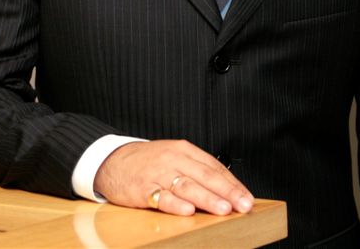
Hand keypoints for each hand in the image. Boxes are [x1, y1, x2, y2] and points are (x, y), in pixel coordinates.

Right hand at [93, 140, 253, 215]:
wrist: (111, 161)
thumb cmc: (148, 161)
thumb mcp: (173, 157)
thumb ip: (196, 169)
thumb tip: (226, 188)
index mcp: (183, 150)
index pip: (214, 167)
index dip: (233, 183)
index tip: (247, 197)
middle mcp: (173, 159)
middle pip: (204, 176)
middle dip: (227, 192)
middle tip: (243, 204)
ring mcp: (157, 173)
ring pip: (187, 186)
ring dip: (207, 198)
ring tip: (223, 209)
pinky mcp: (143, 188)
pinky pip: (161, 197)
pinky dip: (175, 204)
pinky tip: (187, 210)